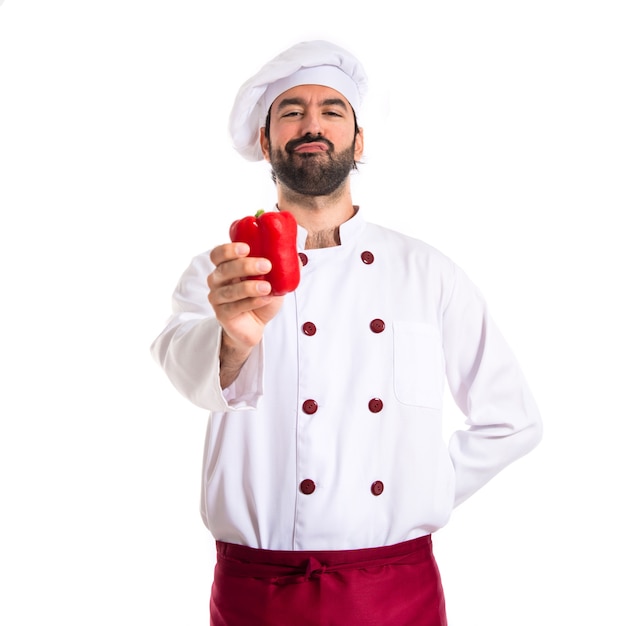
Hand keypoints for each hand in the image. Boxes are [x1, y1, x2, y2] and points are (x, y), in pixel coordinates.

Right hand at [208, 242, 284, 383]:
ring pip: (230, 290)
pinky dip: (251, 302)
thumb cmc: (260, 298)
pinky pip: (234, 307)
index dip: (228, 250)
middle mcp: (217, 281)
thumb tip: (295, 254)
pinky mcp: (222, 314)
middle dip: (245, 266)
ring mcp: (217, 298)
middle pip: (224, 269)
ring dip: (250, 287)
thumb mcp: (273, 280)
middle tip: (266, 265)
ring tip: (268, 287)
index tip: (246, 247)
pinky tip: (264, 299)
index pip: (218, 254)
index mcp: (226, 266)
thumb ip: (281, 266)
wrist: (256, 325)